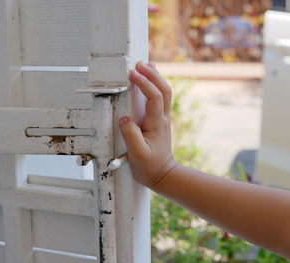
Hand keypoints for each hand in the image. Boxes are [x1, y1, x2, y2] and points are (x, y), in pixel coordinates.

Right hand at [119, 61, 177, 189]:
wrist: (163, 175)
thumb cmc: (150, 167)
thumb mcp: (137, 154)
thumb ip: (130, 136)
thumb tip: (124, 118)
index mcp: (157, 124)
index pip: (154, 97)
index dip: (145, 83)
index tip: (132, 73)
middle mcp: (163, 118)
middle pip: (164, 90)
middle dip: (152, 74)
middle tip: (139, 63)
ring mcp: (163, 119)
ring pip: (165, 92)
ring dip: (156, 77)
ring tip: (146, 65)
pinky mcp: (160, 121)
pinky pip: (161, 98)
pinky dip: (156, 86)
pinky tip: (151, 81)